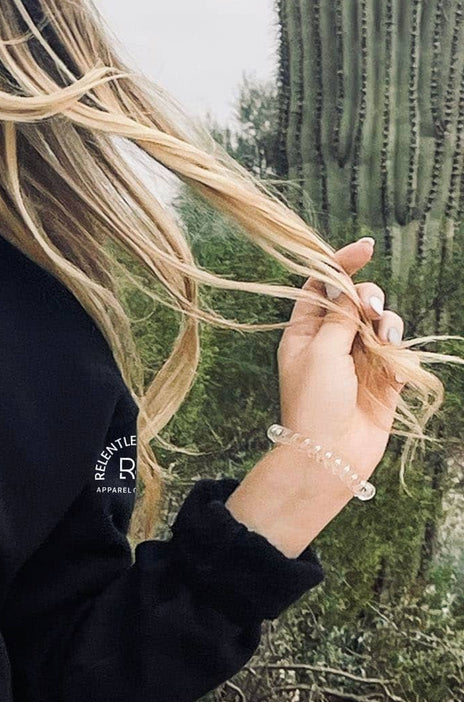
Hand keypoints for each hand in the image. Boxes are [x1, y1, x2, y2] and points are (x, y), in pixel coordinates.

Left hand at [276, 235, 406, 488]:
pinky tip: (394, 354)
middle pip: (354, 299)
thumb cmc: (315, 403)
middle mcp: (329, 342)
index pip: (321, 287)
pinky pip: (398, 345)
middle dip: (367, 296)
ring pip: (380, 319)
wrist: (332, 452)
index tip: (364, 248)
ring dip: (385, 319)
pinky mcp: (382, 375)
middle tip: (369, 309)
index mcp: (303, 333)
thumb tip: (344, 282)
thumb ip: (337, 314)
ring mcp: (357, 358)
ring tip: (383, 336)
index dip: (339, 265)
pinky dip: (398, 343)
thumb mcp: (321, 350)